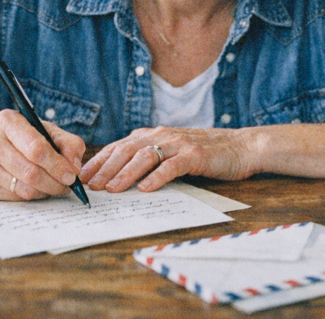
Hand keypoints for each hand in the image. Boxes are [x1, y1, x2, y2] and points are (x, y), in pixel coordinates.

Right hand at [0, 109, 85, 200]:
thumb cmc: (13, 138)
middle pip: (31, 172)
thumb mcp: (40, 129)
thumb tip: (75, 165)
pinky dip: (30, 196)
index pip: (36, 148)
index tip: (72, 175)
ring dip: (44, 192)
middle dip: (55, 182)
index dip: (58, 165)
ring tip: (52, 187)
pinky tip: (34, 189)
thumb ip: (65, 142)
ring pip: (24, 189)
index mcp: (7, 121)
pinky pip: (14, 198)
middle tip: (67, 186)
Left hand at [81, 126, 256, 192]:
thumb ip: (149, 158)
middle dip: (105, 168)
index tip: (83, 175)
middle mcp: (162, 135)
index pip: (119, 146)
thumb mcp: (171, 151)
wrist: (241, 146)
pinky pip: (172, 166)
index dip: (99, 160)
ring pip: (144, 156)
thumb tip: (118, 176)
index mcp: (153, 134)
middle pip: (126, 150)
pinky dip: (157, 177)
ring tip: (111, 188)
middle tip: (90, 185)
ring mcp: (178, 144)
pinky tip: (145, 189)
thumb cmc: (204, 153)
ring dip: (125, 173)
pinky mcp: (195, 156)